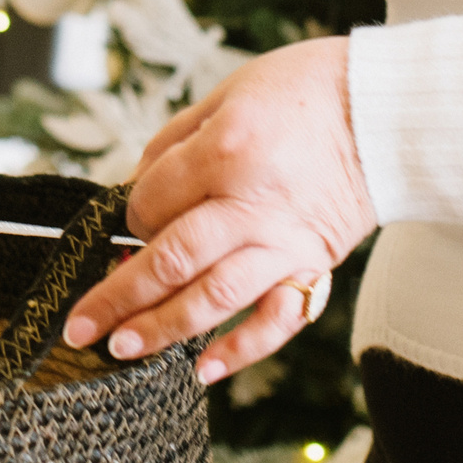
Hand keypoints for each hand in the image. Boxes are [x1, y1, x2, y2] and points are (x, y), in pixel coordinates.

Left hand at [60, 36, 374, 384]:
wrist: (384, 112)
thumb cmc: (302, 91)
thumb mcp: (227, 93)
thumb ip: (175, 142)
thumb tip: (136, 186)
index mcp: (225, 150)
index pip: (152, 202)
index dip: (129, 217)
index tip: (127, 223)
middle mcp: (251, 202)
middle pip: (170, 259)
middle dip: (117, 295)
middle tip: (79, 327)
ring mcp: (283, 241)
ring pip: (214, 297)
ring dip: (163, 328)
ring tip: (121, 349)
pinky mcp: (313, 264)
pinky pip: (277, 318)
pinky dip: (242, 349)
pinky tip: (203, 371)